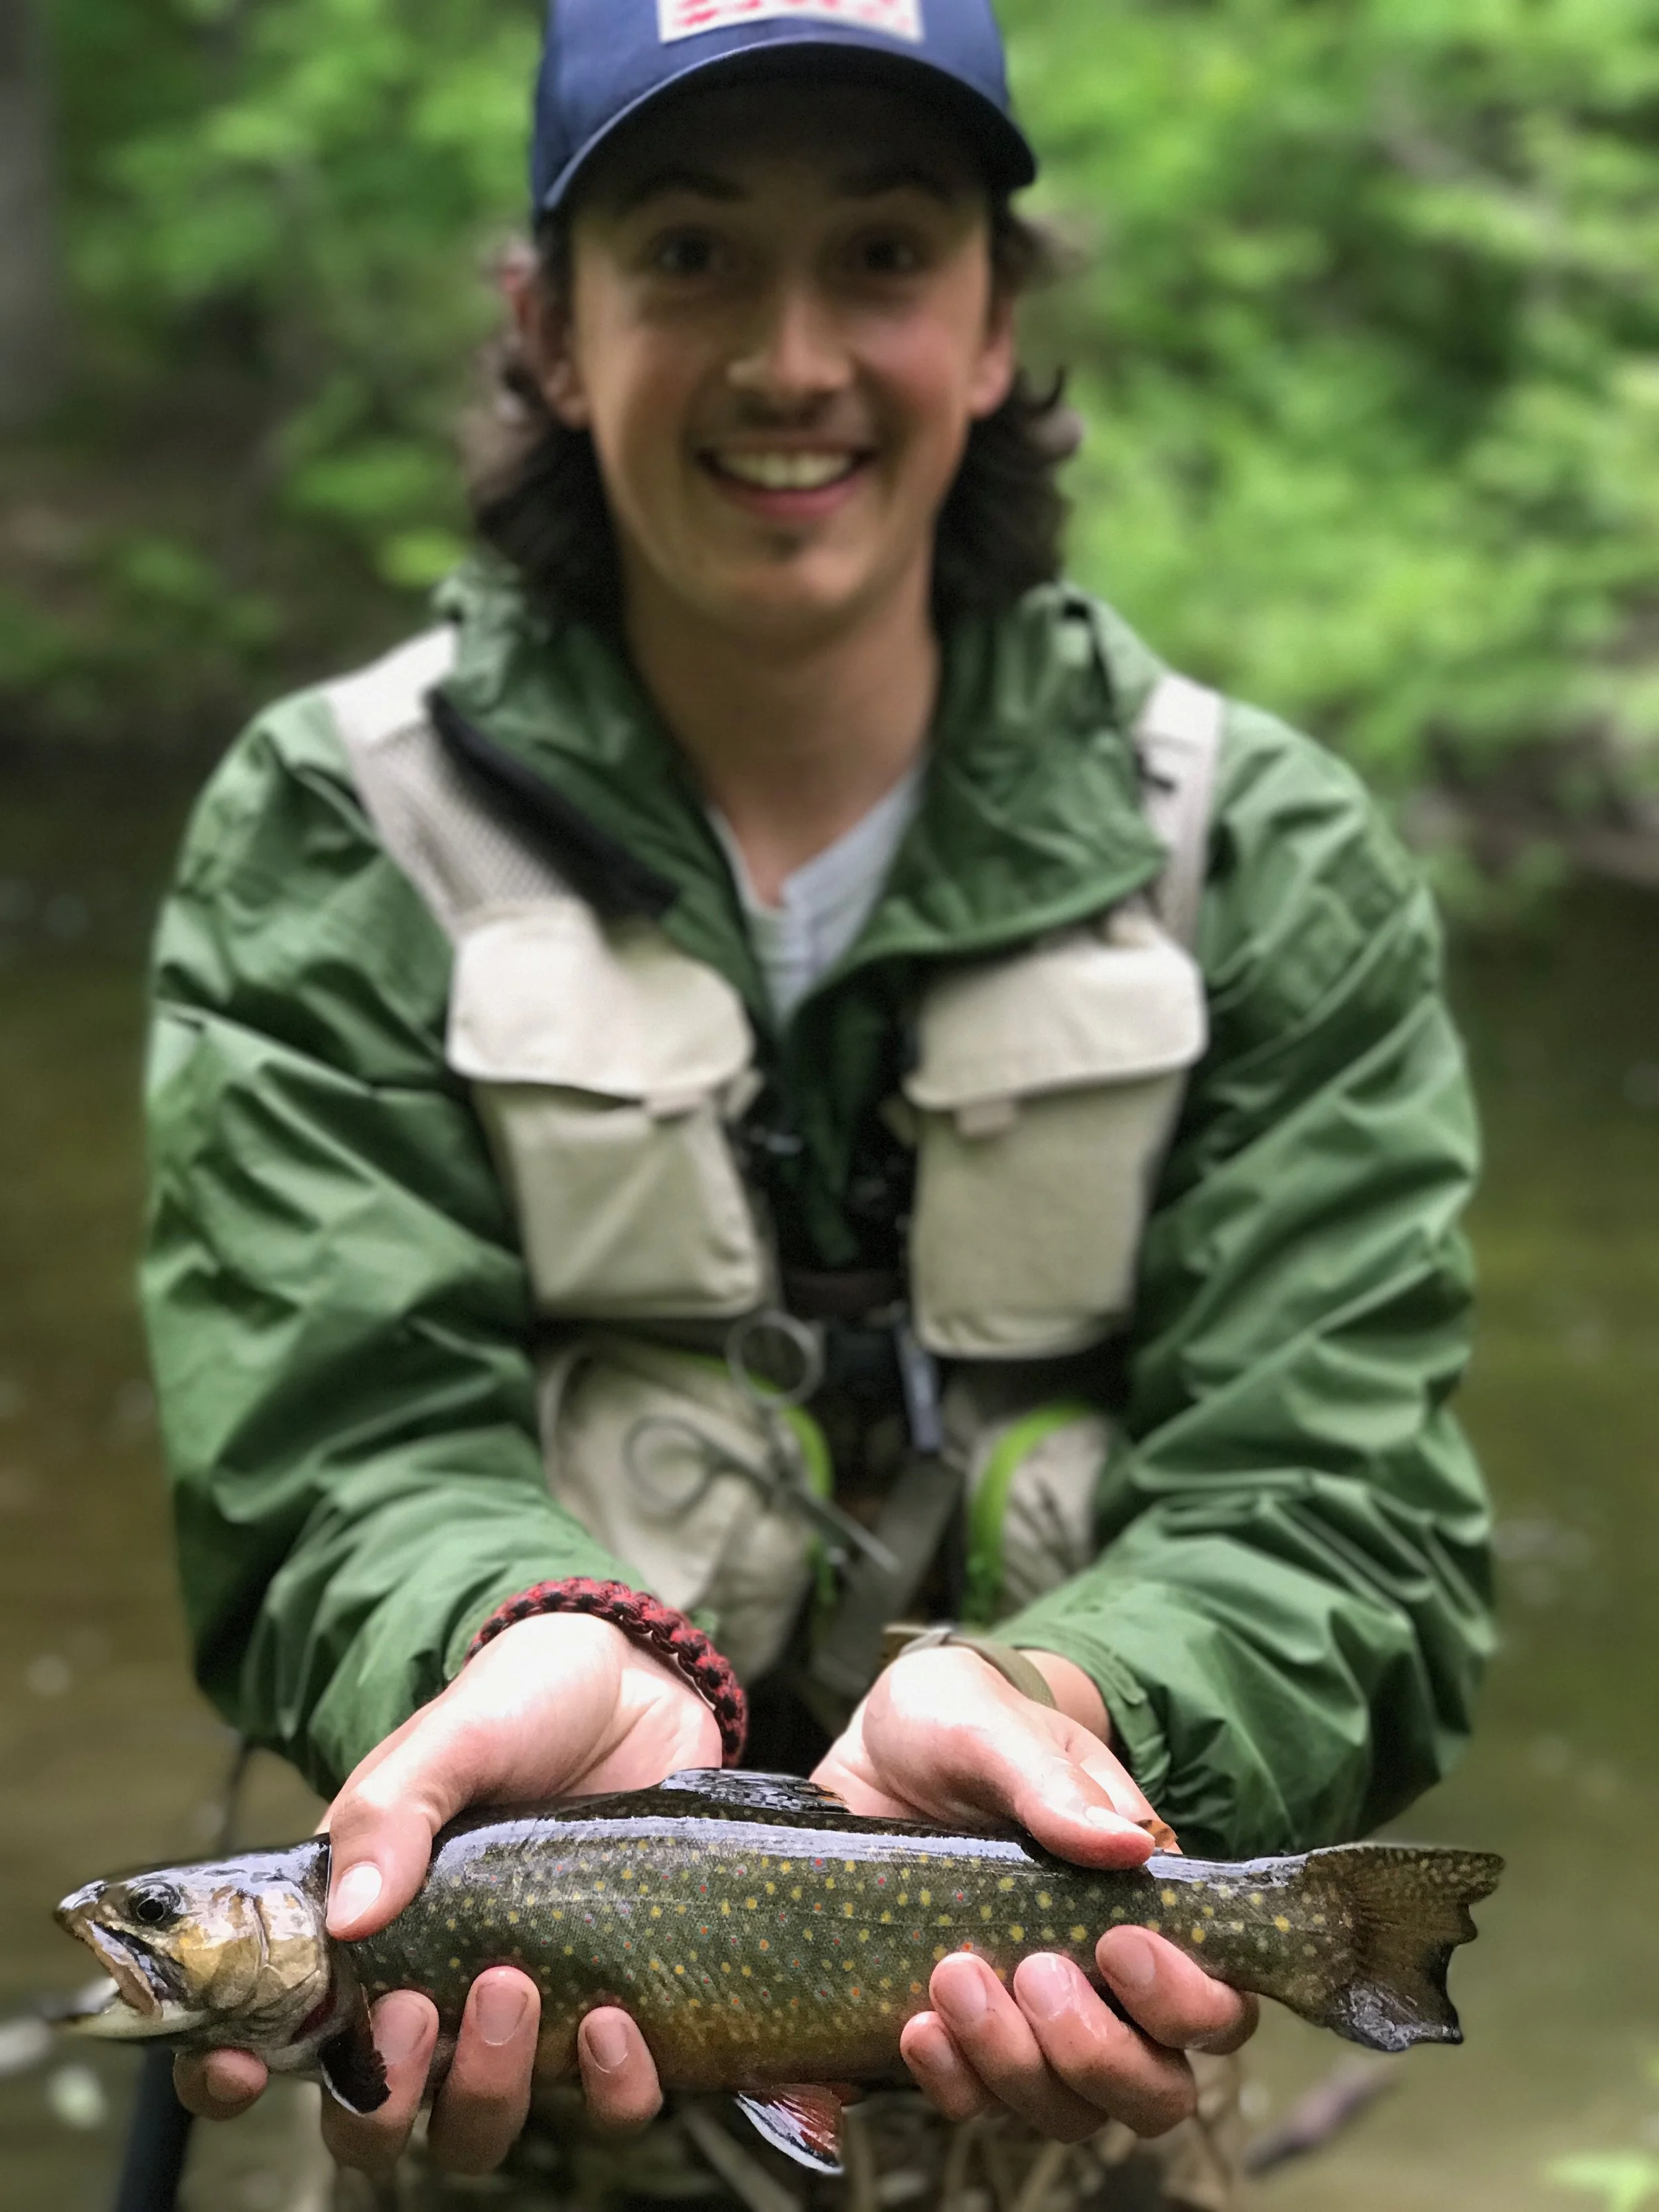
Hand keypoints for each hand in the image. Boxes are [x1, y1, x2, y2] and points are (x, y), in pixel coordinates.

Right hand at [174, 1611, 719, 2170]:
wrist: (640, 1684)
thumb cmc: (523, 1707)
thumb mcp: (450, 1738)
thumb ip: (391, 1813)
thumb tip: (348, 1920)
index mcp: (359, 1929)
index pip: (268, 2034)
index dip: (229, 2075)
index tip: (242, 2067)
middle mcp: (431, 1989)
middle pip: (372, 2118)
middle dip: (381, 2101)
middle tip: (414, 2010)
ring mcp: (525, 2011)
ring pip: (479, 2126)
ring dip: (487, 2089)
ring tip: (515, 1986)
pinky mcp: (617, 2008)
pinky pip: (609, 2104)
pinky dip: (610, 2090)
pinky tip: (613, 2022)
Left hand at [813, 1646, 1257, 2140]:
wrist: (875, 1749)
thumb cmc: (960, 1726)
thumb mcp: (993, 1727)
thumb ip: (1054, 1784)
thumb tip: (1129, 1844)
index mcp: (1143, 1910)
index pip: (1215, 2004)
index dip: (1183, 2001)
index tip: (1118, 1946)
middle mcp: (1103, 1987)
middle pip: (1154, 2089)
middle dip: (1100, 2054)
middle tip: (1037, 1973)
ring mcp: (1030, 2023)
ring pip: (1065, 2110)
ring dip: (1013, 2063)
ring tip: (953, 1975)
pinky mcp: (958, 2037)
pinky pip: (973, 2102)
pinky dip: (950, 2081)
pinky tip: (916, 2026)